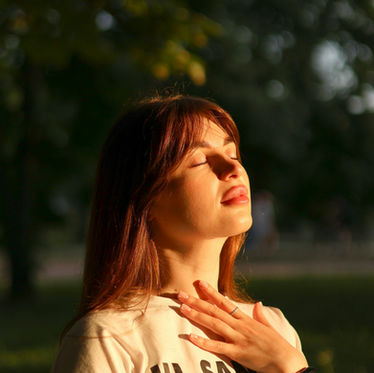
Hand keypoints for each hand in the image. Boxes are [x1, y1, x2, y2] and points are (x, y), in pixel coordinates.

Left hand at [178, 280, 307, 372]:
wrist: (289, 364)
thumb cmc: (280, 346)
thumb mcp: (270, 328)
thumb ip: (261, 315)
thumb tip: (257, 303)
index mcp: (246, 319)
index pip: (225, 302)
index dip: (211, 292)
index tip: (200, 283)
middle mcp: (240, 326)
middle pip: (214, 311)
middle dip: (197, 301)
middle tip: (181, 294)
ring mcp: (238, 339)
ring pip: (214, 324)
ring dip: (197, 315)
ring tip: (182, 308)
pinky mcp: (238, 353)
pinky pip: (218, 347)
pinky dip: (204, 342)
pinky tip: (191, 337)